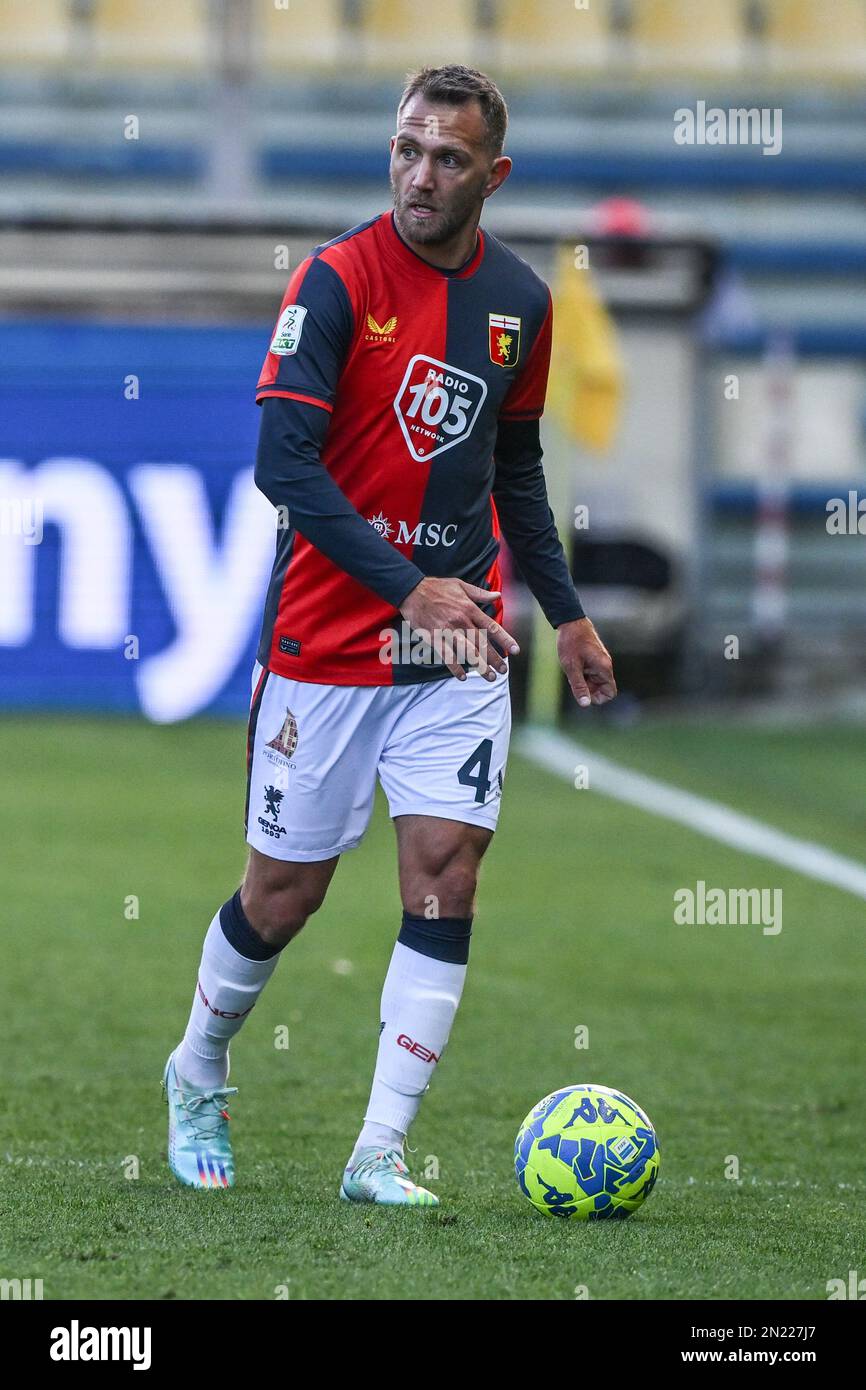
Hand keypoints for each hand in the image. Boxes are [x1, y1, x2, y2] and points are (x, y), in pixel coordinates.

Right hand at [400, 577, 519, 680]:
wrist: (412, 590)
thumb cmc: (437, 587)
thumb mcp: (461, 585)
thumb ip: (480, 593)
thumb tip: (498, 596)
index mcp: (469, 609)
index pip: (492, 627)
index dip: (505, 640)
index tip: (515, 651)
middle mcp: (461, 621)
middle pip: (482, 644)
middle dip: (495, 658)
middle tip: (503, 671)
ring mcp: (447, 631)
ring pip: (467, 652)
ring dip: (480, 666)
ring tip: (490, 677)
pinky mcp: (434, 637)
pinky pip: (446, 656)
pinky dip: (455, 667)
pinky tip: (463, 676)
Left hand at [557, 617, 616, 707]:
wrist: (570, 622)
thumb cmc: (571, 643)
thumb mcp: (571, 667)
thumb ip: (579, 686)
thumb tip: (585, 704)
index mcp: (604, 668)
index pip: (610, 693)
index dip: (597, 697)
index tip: (583, 691)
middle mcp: (606, 665)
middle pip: (602, 688)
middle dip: (588, 688)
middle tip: (574, 678)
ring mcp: (601, 661)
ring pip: (595, 680)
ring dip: (583, 680)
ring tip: (573, 668)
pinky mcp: (595, 658)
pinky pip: (591, 672)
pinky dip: (582, 673)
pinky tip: (573, 664)